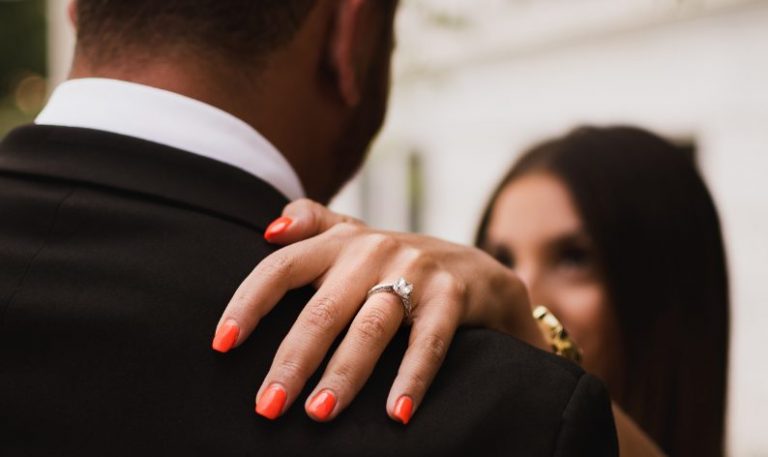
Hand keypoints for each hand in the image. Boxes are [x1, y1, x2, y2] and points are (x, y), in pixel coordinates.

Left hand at [213, 199, 547, 423]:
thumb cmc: (395, 263)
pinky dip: (412, 378)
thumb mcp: (354, 235)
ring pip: (371, 327)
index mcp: (339, 241)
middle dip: (293, 359)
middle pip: (323, 308)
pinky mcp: (451, 296)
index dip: (249, 303)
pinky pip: (428, 342)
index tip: (221, 344)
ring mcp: (416, 271)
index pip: (282, 267)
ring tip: (319, 413)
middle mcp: (373, 250)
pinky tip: (396, 414)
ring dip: (344, 373)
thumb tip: (268, 229)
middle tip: (268, 405)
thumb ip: (312, 223)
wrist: (474, 269)